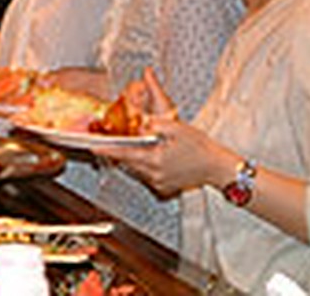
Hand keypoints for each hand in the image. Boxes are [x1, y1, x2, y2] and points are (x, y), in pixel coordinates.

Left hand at [95, 116, 229, 196]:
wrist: (216, 167)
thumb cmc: (200, 148)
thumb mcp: (177, 128)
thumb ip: (155, 124)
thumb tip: (140, 123)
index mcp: (154, 159)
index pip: (124, 154)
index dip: (107, 150)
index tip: (93, 147)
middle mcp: (153, 173)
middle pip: (127, 162)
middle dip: (118, 152)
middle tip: (108, 142)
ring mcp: (158, 182)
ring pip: (136, 168)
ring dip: (131, 158)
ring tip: (132, 145)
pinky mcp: (163, 186)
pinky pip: (146, 174)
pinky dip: (143, 164)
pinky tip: (150, 155)